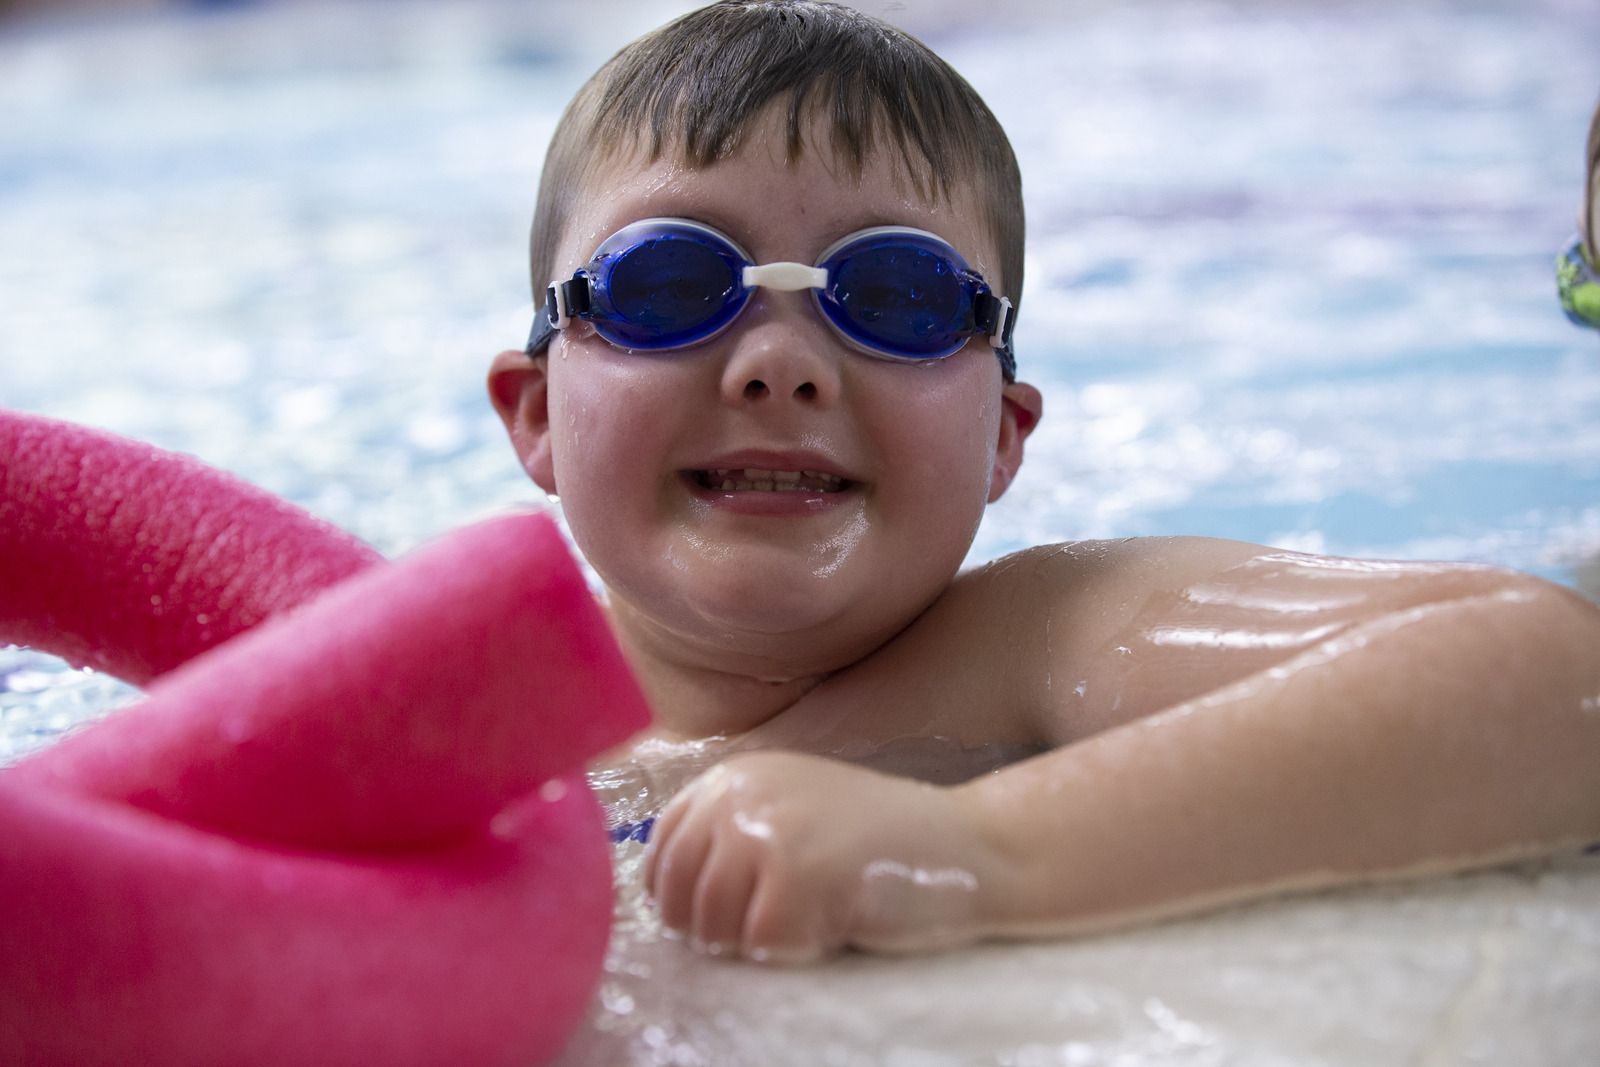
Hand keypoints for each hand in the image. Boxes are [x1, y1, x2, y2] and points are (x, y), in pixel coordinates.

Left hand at [643, 751, 1000, 962]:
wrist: (972, 844)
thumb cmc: (886, 841)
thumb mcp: (797, 809)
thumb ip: (735, 831)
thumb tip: (664, 895)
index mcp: (737, 775)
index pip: (663, 851)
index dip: (680, 898)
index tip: (717, 919)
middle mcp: (742, 795)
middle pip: (676, 894)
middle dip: (711, 930)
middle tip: (770, 930)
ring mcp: (766, 834)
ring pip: (710, 926)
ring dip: (754, 943)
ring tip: (810, 919)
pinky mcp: (795, 879)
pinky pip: (759, 946)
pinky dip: (793, 952)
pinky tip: (834, 924)